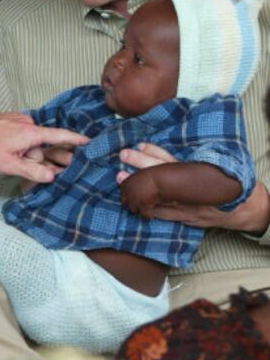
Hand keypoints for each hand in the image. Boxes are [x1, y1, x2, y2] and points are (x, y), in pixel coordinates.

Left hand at [0, 113, 88, 182]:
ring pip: (34, 142)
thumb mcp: (10, 165)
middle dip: (51, 158)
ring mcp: (20, 122)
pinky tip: (18, 157)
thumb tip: (53, 176)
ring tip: (30, 166)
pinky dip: (26, 148)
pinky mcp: (12, 123)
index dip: (77, 139)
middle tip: (61, 170)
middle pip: (47, 144)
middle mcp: (28, 124)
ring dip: (34, 155)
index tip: (91, 142)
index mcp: (31, 133)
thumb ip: (33, 171)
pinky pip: (25, 137)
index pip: (60, 135)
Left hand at [117, 144, 269, 233]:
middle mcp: (192, 189)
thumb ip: (189, 154)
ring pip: (158, 194)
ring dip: (138, 186)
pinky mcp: (183, 218)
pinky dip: (146, 207)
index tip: (141, 145)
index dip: (156, 152)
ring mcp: (187, 205)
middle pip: (164, 174)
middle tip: (124, 154)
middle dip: (142, 164)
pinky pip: (161, 214)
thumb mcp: (210, 165)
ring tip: (120, 177)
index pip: (174, 161)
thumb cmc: (222, 183)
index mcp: (199, 172)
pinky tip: (131, 202)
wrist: (240, 210)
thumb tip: (159, 142)